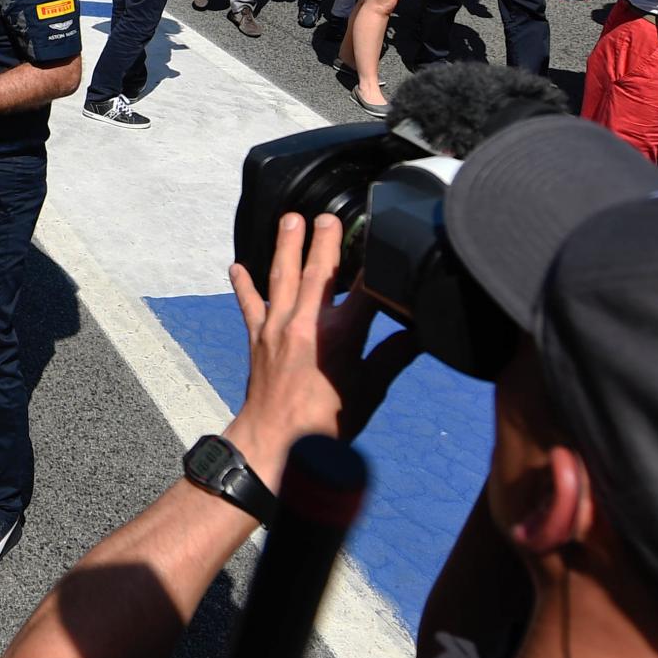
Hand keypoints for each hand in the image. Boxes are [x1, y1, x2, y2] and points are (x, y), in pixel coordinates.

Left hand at [220, 213, 418, 492]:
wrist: (275, 442)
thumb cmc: (326, 424)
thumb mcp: (369, 392)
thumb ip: (392, 358)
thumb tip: (420, 335)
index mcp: (339, 338)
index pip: (364, 292)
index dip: (375, 266)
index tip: (382, 239)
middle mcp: (305, 326)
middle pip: (318, 274)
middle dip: (324, 242)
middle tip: (327, 216)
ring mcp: (277, 329)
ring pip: (281, 278)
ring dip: (285, 247)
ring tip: (289, 218)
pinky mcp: (258, 339)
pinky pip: (250, 305)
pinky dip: (244, 285)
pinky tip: (237, 265)